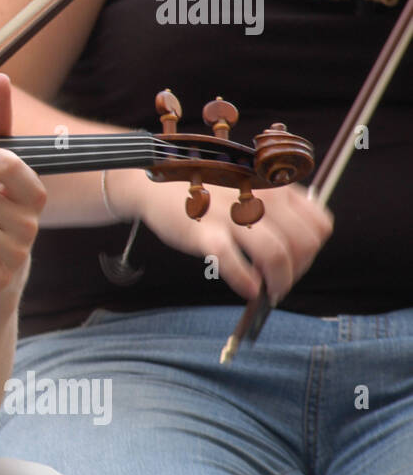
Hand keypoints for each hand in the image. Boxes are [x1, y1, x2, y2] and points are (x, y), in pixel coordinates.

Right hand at [112, 170, 332, 302]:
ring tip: (267, 292)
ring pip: (276, 256)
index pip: (318, 225)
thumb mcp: (248, 186)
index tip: (296, 262)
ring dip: (278, 283)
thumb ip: (275, 207)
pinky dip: (245, 282)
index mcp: (274, 185)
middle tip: (279, 282)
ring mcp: (232, 214)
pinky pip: (233, 262)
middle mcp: (259, 196)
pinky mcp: (204, 231)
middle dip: (296, 271)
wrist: (155, 182)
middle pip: (303, 245)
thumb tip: (299, 248)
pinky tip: (246, 289)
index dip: (312, 251)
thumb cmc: (203, 189)